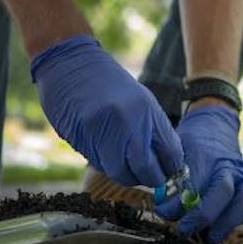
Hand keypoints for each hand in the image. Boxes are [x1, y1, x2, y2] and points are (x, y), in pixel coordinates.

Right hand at [30, 35, 183, 186]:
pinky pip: (101, 165)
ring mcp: (104, 132)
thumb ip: (152, 129)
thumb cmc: (107, 82)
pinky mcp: (83, 139)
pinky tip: (109, 154)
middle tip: (151, 179)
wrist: (70, 63)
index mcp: (147, 110)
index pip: (170, 153)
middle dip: (151, 180)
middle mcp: (128, 122)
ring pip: (121, 173)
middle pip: (147, 170)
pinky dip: (109, 166)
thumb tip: (165, 163)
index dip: (172, 169)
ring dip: (128, 176)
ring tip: (130, 168)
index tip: (170, 174)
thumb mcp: (139, 99)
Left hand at [156, 104, 242, 243]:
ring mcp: (242, 173)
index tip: (162, 211)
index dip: (177, 203)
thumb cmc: (190, 143)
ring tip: (209, 239)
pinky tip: (220, 232)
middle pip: (221, 192)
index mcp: (206, 153)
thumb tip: (164, 207)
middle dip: (202, 215)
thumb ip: (171, 177)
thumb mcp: (176, 152)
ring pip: (242, 200)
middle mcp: (228, 164)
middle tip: (183, 230)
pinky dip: (235, 220)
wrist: (214, 126)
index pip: (194, 182)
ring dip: (225, 223)